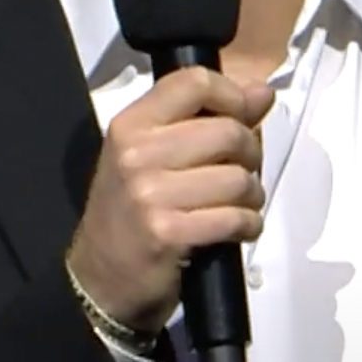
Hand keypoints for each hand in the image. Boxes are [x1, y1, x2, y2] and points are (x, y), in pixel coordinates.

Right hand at [67, 66, 274, 331]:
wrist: (100, 279)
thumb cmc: (131, 214)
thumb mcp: (152, 157)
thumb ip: (206, 120)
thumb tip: (262, 92)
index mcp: (131, 125)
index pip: (195, 82)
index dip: (233, 96)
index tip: (244, 116)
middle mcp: (136, 153)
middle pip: (228, 131)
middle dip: (251, 156)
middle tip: (242, 173)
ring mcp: (149, 194)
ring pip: (238, 178)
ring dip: (252, 196)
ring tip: (239, 206)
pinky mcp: (167, 232)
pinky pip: (235, 218)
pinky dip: (248, 225)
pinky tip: (237, 229)